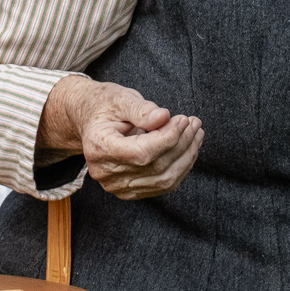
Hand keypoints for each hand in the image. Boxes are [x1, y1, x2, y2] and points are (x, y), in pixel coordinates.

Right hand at [38, 75, 203, 199]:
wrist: (92, 122)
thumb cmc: (106, 106)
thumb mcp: (121, 99)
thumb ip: (141, 109)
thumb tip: (164, 117)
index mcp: (99, 147)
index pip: (142, 152)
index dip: (168, 138)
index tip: (184, 120)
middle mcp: (105, 172)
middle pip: (155, 167)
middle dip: (182, 144)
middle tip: (195, 123)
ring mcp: (116, 186)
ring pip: (163, 180)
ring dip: (187, 157)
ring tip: (196, 133)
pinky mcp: (129, 191)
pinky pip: (162, 186)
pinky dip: (180, 168)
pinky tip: (189, 149)